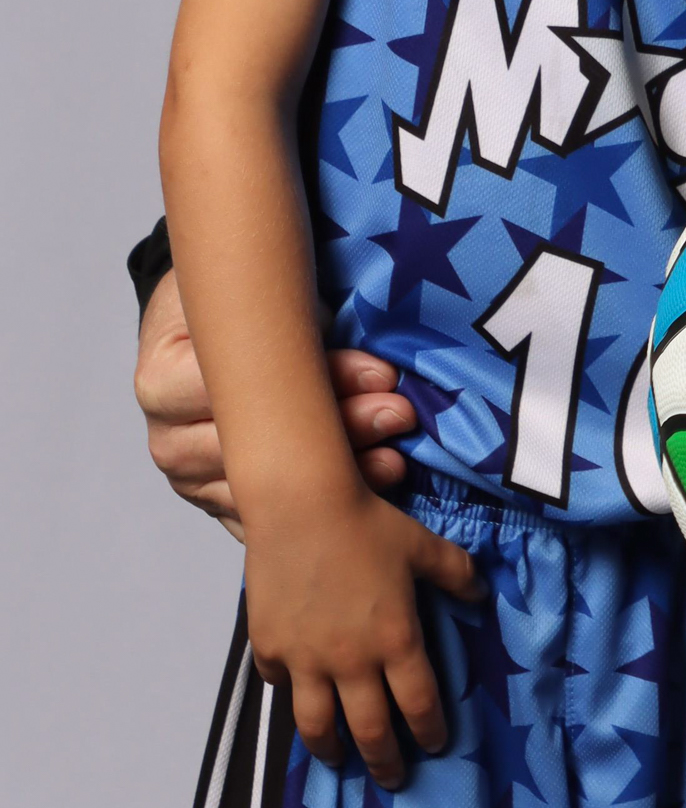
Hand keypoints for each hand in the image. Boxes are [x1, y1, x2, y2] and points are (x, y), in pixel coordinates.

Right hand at [136, 270, 416, 535]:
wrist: (192, 332)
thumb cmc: (227, 302)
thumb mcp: (249, 287)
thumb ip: (290, 318)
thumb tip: (356, 344)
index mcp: (163, 381)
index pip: (249, 388)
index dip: (324, 379)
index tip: (381, 373)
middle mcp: (169, 440)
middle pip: (262, 449)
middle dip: (341, 431)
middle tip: (400, 415)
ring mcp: (191, 481)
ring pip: (269, 492)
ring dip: (338, 475)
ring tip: (395, 460)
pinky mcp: (217, 504)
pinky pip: (270, 521)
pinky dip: (318, 510)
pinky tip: (366, 497)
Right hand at [243, 479, 486, 786]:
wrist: (302, 505)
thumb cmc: (367, 521)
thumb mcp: (423, 545)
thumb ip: (456, 573)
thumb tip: (481, 594)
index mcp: (395, 640)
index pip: (418, 704)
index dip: (428, 730)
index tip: (434, 746)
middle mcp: (352, 661)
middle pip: (370, 730)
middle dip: (385, 761)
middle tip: (392, 778)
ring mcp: (306, 660)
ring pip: (318, 726)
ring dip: (331, 749)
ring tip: (338, 758)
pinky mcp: (270, 649)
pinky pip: (280, 684)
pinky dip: (290, 694)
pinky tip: (297, 695)